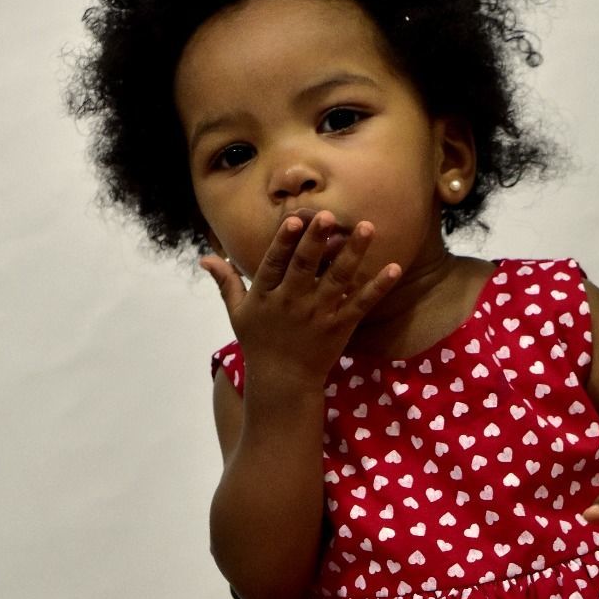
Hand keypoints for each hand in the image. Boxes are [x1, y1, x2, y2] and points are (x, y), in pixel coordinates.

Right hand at [201, 212, 399, 384]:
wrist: (283, 382)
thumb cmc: (259, 343)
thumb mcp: (238, 313)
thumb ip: (226, 282)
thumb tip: (205, 257)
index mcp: (267, 295)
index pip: (274, 263)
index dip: (284, 241)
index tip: (294, 219)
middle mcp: (292, 302)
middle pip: (305, 267)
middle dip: (316, 241)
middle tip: (328, 216)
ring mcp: (319, 314)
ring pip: (338, 279)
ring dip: (353, 253)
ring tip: (366, 228)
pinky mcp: (341, 326)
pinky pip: (361, 303)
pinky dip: (378, 287)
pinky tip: (393, 268)